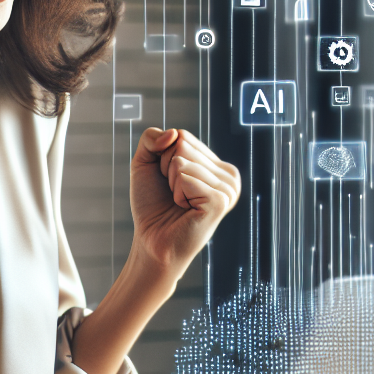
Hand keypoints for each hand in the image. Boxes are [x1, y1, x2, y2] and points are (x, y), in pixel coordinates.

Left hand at [129, 128, 240, 281]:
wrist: (152, 240)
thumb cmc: (152, 205)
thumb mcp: (145, 163)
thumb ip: (152, 138)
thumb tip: (174, 133)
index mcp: (217, 165)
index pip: (182, 136)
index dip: (163, 158)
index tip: (168, 182)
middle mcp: (228, 175)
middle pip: (182, 144)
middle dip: (166, 169)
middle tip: (173, 194)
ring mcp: (228, 188)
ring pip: (182, 160)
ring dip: (171, 183)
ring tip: (180, 203)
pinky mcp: (220, 200)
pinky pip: (185, 177)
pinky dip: (176, 193)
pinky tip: (185, 209)